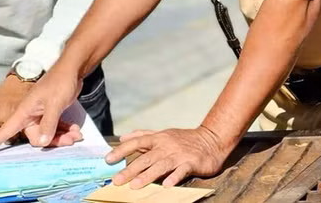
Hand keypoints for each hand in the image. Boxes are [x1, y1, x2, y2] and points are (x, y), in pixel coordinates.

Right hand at [0, 64, 82, 154]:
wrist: (72, 68)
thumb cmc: (60, 82)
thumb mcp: (54, 103)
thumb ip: (48, 123)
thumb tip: (40, 143)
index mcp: (24, 111)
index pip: (5, 129)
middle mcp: (30, 114)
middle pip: (35, 137)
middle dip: (52, 141)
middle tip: (71, 141)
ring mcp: (40, 114)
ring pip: (47, 133)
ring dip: (61, 136)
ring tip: (76, 136)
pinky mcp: (50, 113)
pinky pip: (54, 127)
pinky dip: (64, 130)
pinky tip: (74, 130)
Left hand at [106, 126, 231, 187]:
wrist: (211, 139)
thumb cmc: (184, 139)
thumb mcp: (163, 134)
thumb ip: (143, 135)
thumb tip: (123, 137)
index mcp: (158, 138)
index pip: (136, 142)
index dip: (122, 150)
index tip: (108, 160)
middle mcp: (166, 145)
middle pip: (146, 158)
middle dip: (130, 170)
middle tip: (116, 181)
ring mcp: (179, 154)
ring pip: (161, 165)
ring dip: (147, 176)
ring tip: (134, 186)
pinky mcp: (191, 162)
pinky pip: (181, 171)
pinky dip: (174, 177)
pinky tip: (166, 185)